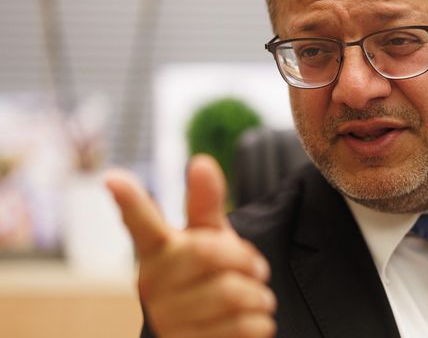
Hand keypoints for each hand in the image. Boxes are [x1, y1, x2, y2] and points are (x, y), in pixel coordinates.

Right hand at [106, 155, 276, 337]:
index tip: (112, 177)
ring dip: (259, 297)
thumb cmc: (208, 277)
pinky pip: (243, 327)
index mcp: (158, 252)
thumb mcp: (210, 240)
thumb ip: (206, 204)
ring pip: (233, 294)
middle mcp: (153, 284)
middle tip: (258, 270)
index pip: (142, 224)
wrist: (210, 335)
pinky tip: (252, 323)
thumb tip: (201, 160)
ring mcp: (166, 319)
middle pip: (209, 253)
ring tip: (256, 300)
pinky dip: (260, 323)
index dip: (129, 201)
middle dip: (247, 260)